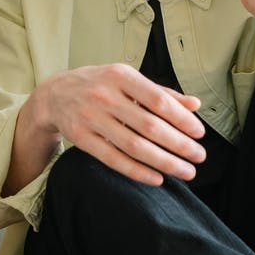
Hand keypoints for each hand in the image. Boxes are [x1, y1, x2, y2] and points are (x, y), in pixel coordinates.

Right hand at [27, 64, 204, 185]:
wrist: (55, 95)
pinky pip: (113, 159)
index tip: (200, 134)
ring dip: (164, 162)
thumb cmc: (99, 85)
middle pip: (149, 126)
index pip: (158, 100)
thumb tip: (194, 105)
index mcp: (120, 76)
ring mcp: (90, 118)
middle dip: (179, 144)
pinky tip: (157, 178)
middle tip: (199, 157)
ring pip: (133, 146)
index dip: (182, 119)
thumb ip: (160, 92)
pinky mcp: (81, 138)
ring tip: (186, 171)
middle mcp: (104, 95)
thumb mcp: (127, 79)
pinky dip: (137, 171)